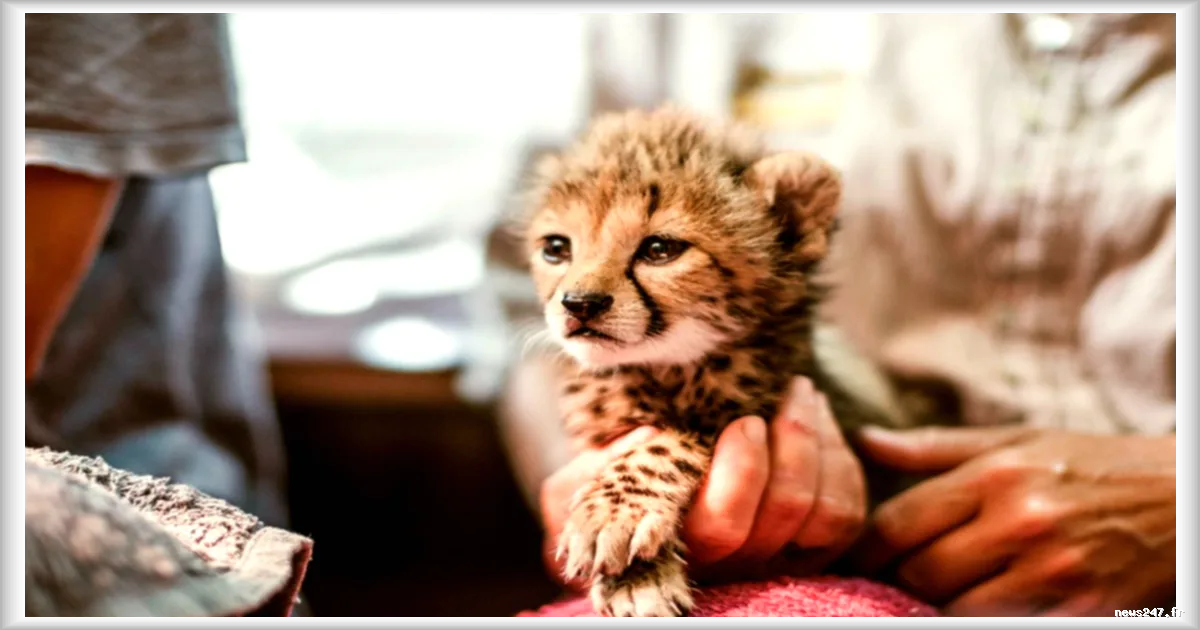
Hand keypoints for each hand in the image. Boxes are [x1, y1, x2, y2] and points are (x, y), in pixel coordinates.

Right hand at [538, 377, 866, 583]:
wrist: (640, 499)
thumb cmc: (608, 490)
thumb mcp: (574, 488)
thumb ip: (584, 478)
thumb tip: (642, 438)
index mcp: (676, 546)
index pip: (723, 525)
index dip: (743, 473)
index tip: (742, 421)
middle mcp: (731, 563)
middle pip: (785, 512)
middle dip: (793, 442)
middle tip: (786, 390)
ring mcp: (774, 559)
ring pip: (824, 512)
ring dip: (819, 443)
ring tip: (801, 394)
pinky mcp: (810, 548)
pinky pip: (846, 511)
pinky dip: (840, 459)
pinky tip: (815, 420)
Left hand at [853, 425, 1175, 615]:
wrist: (1184, 498)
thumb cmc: (1093, 465)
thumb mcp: (1018, 441)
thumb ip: (936, 447)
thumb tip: (866, 440)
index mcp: (995, 475)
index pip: (899, 522)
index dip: (866, 550)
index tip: (856, 561)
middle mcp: (1019, 522)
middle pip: (921, 572)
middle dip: (901, 581)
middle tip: (897, 581)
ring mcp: (1052, 572)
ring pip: (956, 610)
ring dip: (940, 608)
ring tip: (942, 594)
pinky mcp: (1082, 611)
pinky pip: (1004, 628)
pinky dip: (986, 621)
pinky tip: (984, 606)